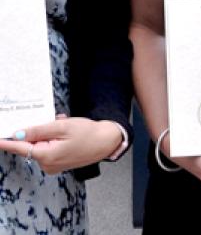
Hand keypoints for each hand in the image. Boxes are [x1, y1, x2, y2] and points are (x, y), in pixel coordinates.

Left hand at [0, 115, 122, 173]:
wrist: (105, 142)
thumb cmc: (87, 133)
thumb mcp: (62, 127)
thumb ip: (39, 130)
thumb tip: (18, 134)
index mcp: (47, 156)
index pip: (20, 148)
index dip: (7, 143)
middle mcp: (47, 164)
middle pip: (32, 144)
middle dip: (39, 130)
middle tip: (55, 120)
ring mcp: (52, 166)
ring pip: (41, 145)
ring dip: (48, 134)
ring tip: (64, 125)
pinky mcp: (57, 164)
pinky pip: (48, 149)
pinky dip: (53, 139)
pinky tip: (65, 133)